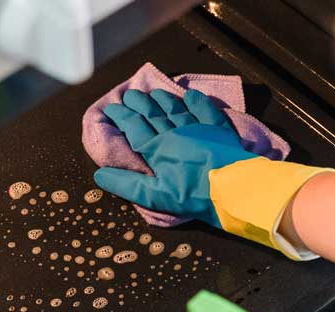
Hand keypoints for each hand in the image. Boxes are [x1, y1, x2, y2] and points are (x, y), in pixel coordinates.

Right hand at [94, 88, 334, 257]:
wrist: (235, 189)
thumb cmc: (193, 195)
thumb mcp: (155, 196)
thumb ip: (127, 184)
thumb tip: (100, 175)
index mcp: (157, 149)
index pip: (133, 127)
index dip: (120, 117)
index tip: (110, 108)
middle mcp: (174, 132)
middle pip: (152, 113)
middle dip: (138, 103)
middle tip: (128, 95)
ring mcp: (198, 129)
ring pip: (175, 108)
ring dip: (162, 99)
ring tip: (152, 92)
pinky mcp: (218, 130)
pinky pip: (204, 111)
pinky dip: (196, 101)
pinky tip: (190, 95)